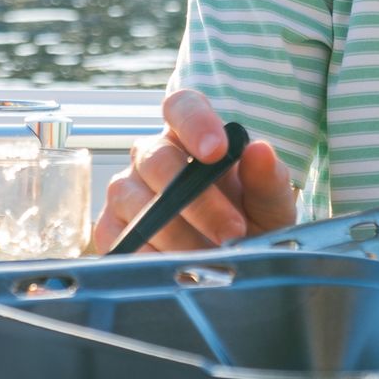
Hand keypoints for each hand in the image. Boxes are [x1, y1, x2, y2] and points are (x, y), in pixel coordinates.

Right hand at [86, 89, 296, 252]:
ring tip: (208, 260)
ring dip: (176, 234)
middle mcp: (152, 156)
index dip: (195, 123)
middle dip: (198, 200)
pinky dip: (149, 257)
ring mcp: (126, 191)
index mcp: (190, 135)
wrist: (229, 269)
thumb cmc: (249, 225)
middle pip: (158, 159)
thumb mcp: (269, 206)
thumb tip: (260, 151)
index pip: (182, 107)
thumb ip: (268, 180)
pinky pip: (120, 238)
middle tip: (232, 232)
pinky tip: (176, 271)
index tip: (217, 151)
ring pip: (135, 200)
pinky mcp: (110, 229)